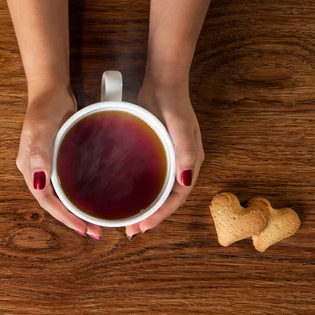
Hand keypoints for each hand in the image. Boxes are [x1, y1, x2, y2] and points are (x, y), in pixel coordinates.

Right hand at [16, 87, 102, 238]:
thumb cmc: (45, 106)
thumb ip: (39, 153)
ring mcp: (47, 165)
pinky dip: (78, 195)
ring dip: (75, 210)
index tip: (82, 227)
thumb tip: (39, 183)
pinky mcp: (58, 158)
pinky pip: (67, 183)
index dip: (63, 216)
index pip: (45, 200)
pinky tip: (92, 199)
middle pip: (52, 203)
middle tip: (94, 231)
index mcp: (29, 167)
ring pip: (60, 195)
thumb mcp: (42, 127)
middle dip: (71, 219)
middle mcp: (36, 170)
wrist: (51, 89)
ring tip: (94, 222)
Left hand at [125, 79, 204, 237]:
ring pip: (157, 190)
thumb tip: (186, 182)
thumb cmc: (173, 104)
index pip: (177, 198)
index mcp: (191, 164)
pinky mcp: (155, 152)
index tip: (143, 227)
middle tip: (130, 230)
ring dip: (144, 206)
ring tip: (126, 219)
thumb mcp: (179, 127)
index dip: (161, 215)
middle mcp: (180, 165)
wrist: (163, 83)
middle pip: (166, 198)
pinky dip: (139, 189)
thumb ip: (185, 152)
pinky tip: (123, 194)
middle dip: (151, 216)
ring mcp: (168, 159)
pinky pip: (149, 177)